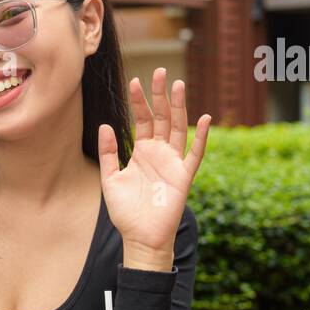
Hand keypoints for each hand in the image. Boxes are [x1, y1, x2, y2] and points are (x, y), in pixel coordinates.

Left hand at [98, 68, 210, 269]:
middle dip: (160, 95)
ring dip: (179, 107)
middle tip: (160, 71)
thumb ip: (108, 153)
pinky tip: (205, 118)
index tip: (135, 81)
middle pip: (162, 118)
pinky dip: (201, 137)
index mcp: (142, 152)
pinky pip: (195, 154)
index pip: (143, 120)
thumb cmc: (125, 212)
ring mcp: (173, 163)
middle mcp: (159, 153)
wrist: (140, 238)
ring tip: (177, 85)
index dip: (139, 101)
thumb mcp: (110, 179)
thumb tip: (105, 125)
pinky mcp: (184, 176)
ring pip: (178, 128)